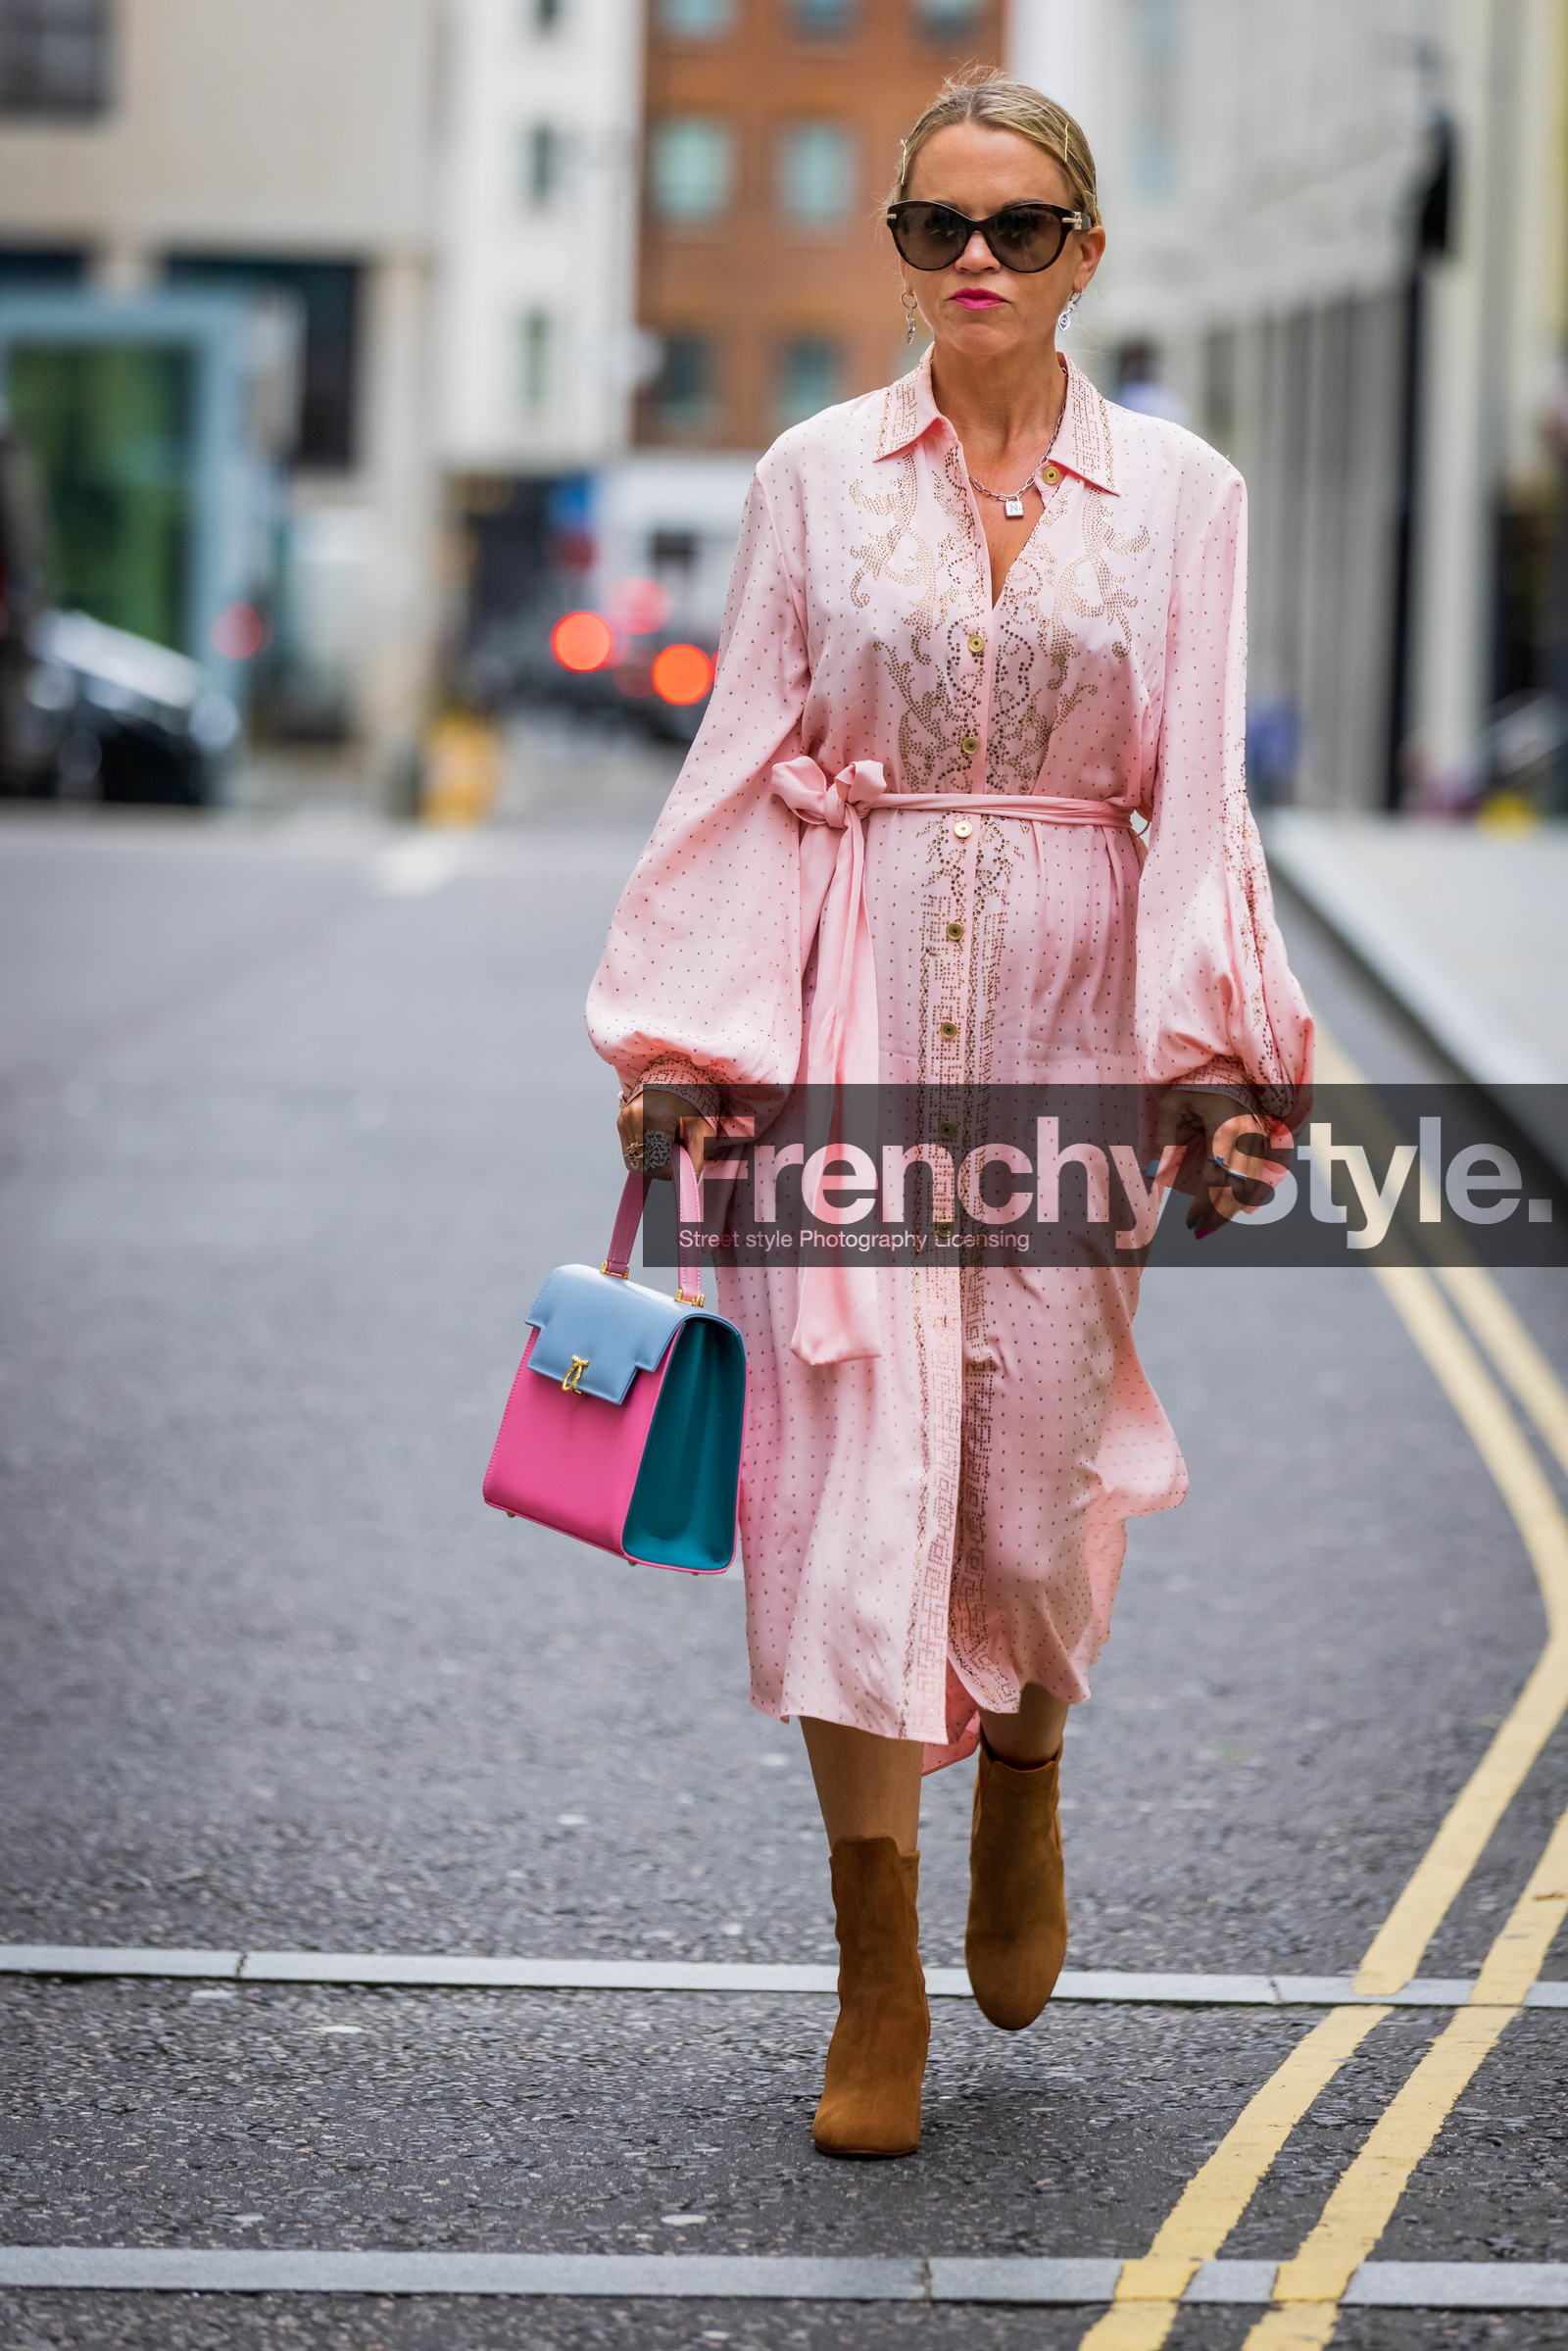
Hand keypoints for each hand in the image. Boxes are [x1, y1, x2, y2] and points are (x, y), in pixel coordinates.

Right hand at [615, 1087, 713, 1181]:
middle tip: (675, 1154)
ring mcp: (624, 1118)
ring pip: (633, 1160)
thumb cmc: (694, 1106)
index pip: (655, 1165)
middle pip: (642, 1165)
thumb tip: (689, 1184)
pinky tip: (656, 1140)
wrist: (680, 1079)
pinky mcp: (621, 1121)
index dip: (670, 1173)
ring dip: (650, 1160)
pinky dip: (643, 1152)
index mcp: (655, 1119)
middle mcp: (634, 1117)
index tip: (681, 1165)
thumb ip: (697, 1160)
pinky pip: (629, 1151)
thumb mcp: (702, 1132)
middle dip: (660, 1167)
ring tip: (666, 1145)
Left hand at [1151, 1087, 1274, 1238]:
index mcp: (1225, 1127)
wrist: (1226, 1070)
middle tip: (1200, 1233)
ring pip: (1253, 1186)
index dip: (1204, 1203)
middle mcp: (1248, 1137)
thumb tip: (1152, 1174)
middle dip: (1220, 1214)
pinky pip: (1259, 1177)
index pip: (1216, 1176)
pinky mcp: (1263, 1143)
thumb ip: (1163, 1140)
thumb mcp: (1171, 1108)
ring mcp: (1259, 1140)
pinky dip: (1245, 1197)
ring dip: (1233, 1210)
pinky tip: (1229, 1210)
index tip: (1189, 1222)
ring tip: (1211, 1227)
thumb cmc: (1195, 1087)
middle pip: (1239, 1188)